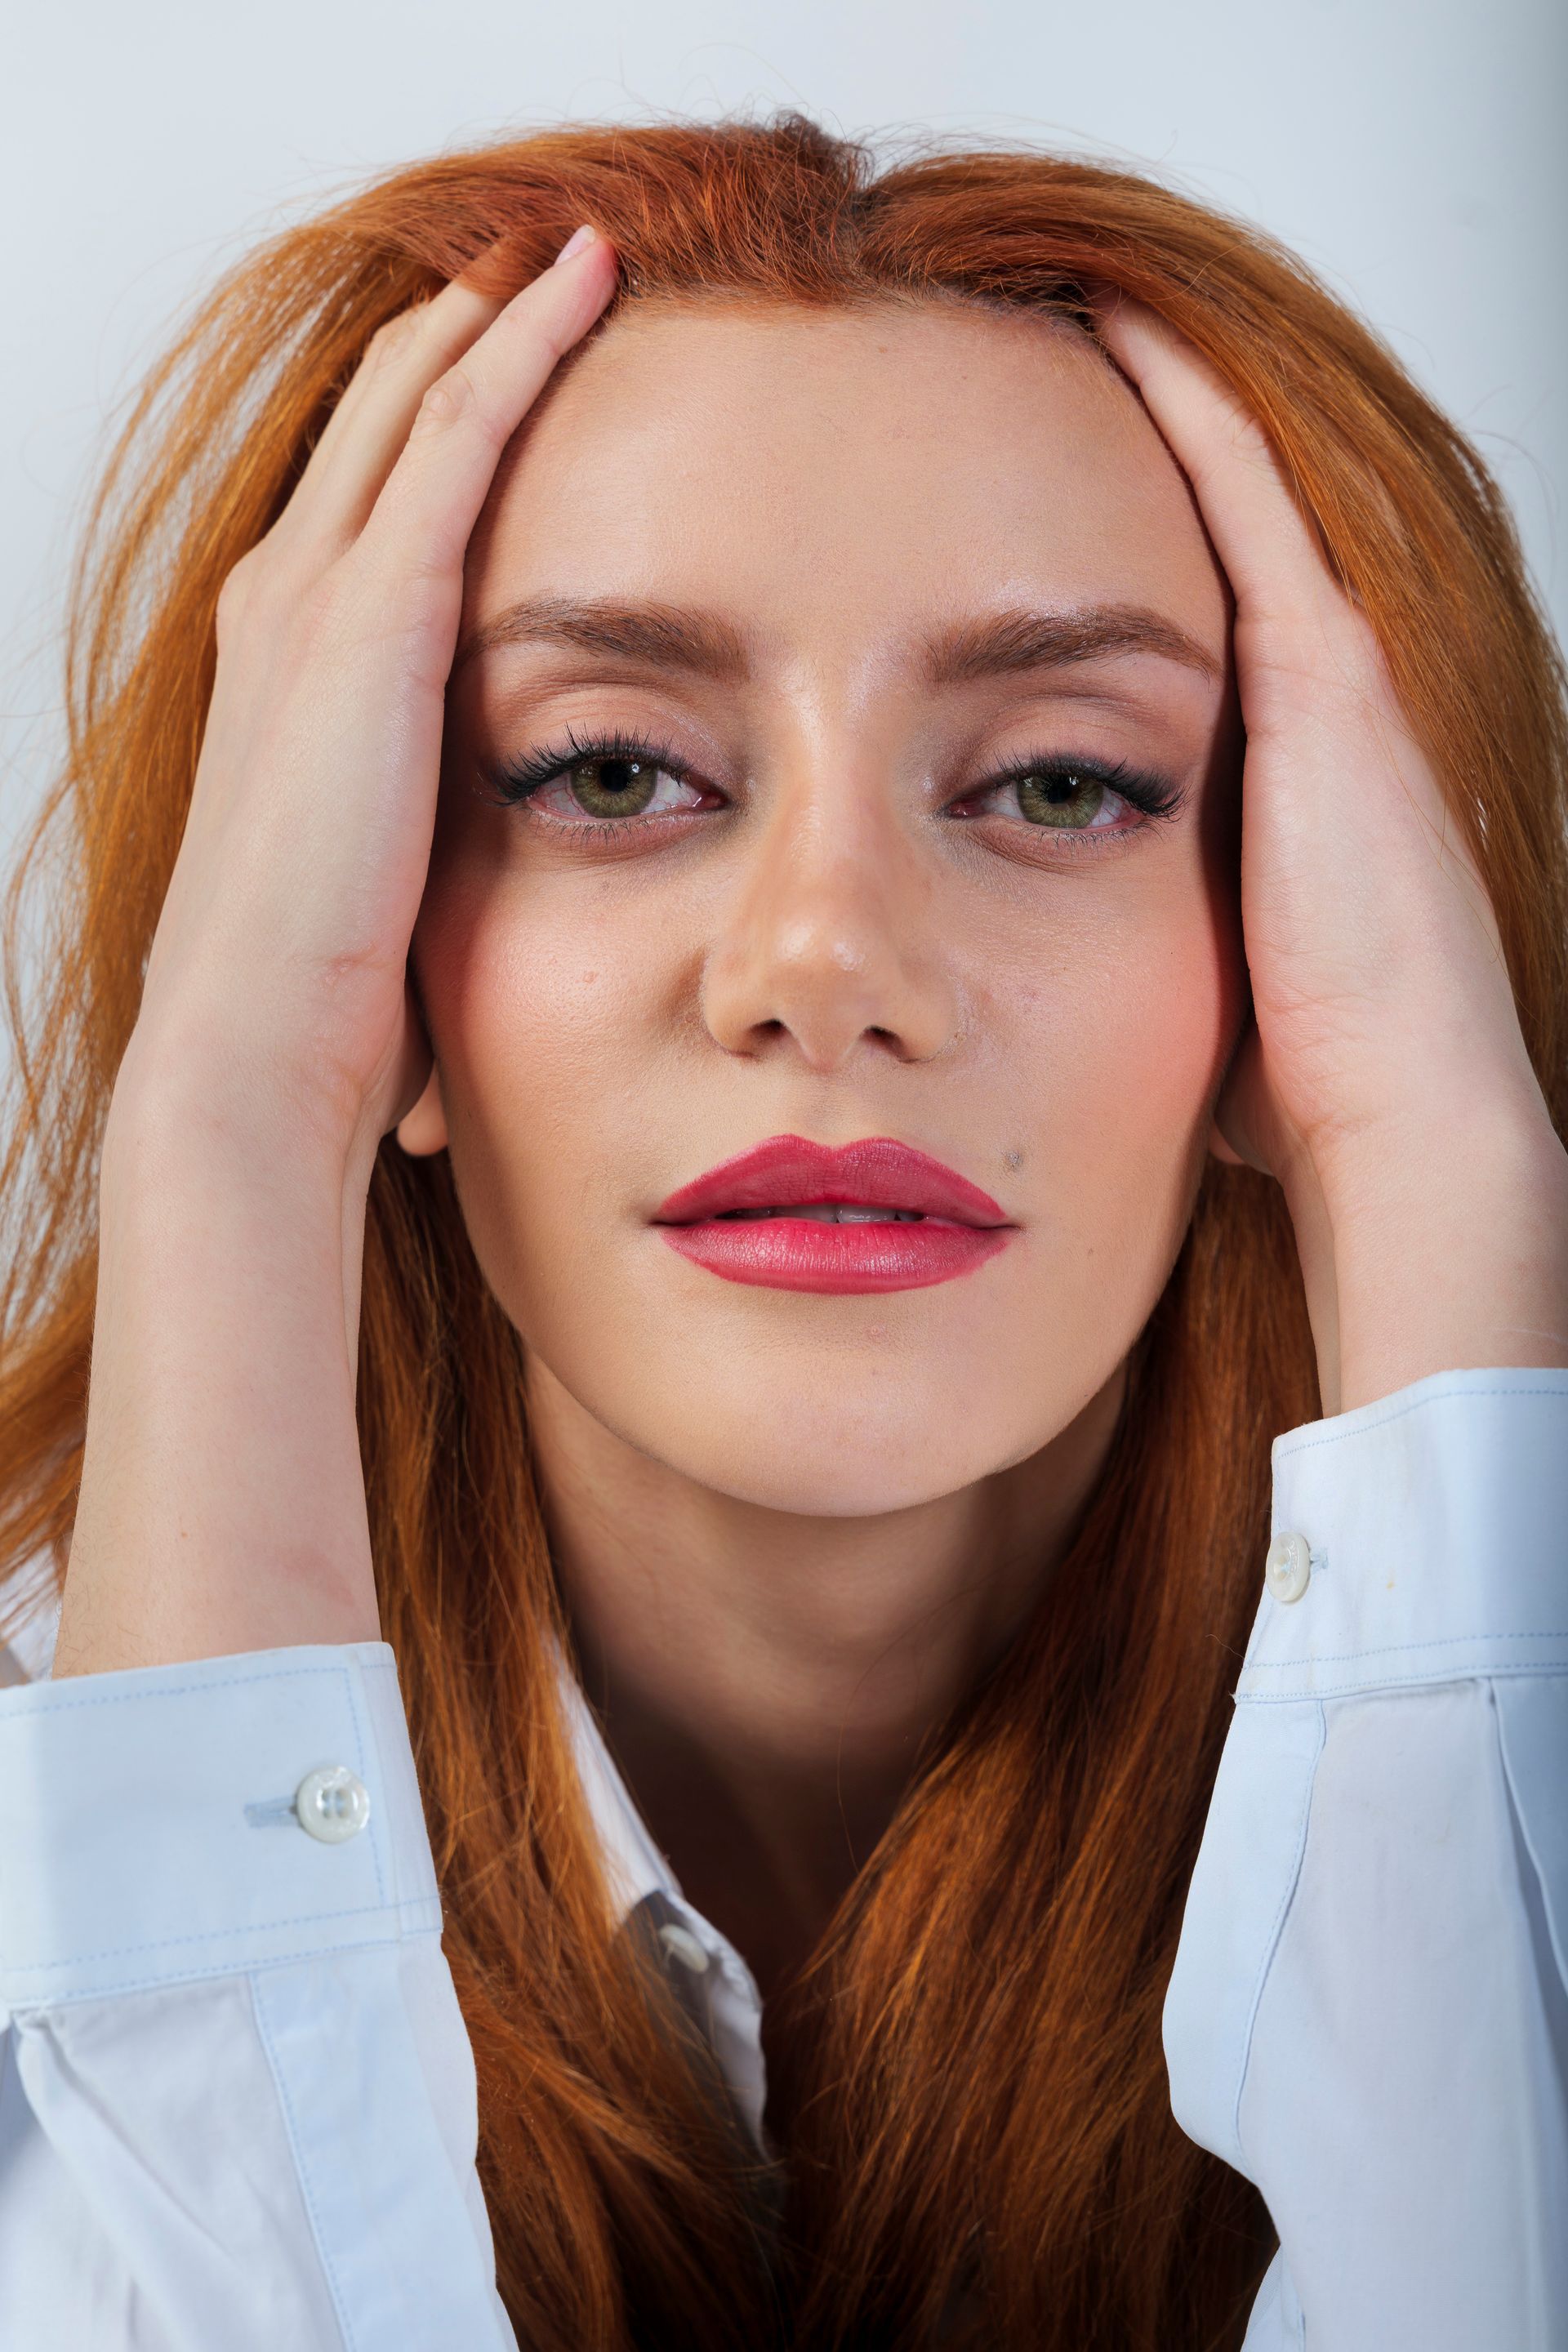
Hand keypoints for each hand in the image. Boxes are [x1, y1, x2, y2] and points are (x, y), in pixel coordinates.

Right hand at [129, 221, 617, 1177]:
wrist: (249, 1045)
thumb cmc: (318, 995)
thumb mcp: (377, 874)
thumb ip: (428, 819)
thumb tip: (510, 861)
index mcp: (284, 664)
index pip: (366, 499)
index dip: (433, 416)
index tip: (511, 363)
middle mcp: (286, 601)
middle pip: (383, 416)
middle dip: (463, 331)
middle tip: (549, 265)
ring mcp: (321, 597)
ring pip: (420, 398)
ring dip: (501, 314)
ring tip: (581, 249)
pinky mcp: (375, 615)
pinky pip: (459, 435)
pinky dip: (521, 348)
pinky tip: (585, 288)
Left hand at [1094, 297, 1567, 1413]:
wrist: (1394, 1114)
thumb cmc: (1302, 1078)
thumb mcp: (1196, 981)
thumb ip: (1147, 938)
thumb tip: (1060, 976)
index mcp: (1284, 774)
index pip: (1190, 620)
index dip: (1116, 544)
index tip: (1022, 494)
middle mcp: (1318, 703)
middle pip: (1213, 537)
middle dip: (1131, 449)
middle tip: (1035, 361)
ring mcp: (1330, 677)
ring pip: (1234, 493)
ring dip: (1160, 399)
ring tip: (1068, 305)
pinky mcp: (1321, 674)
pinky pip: (1244, 502)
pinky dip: (1189, 409)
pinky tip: (1119, 327)